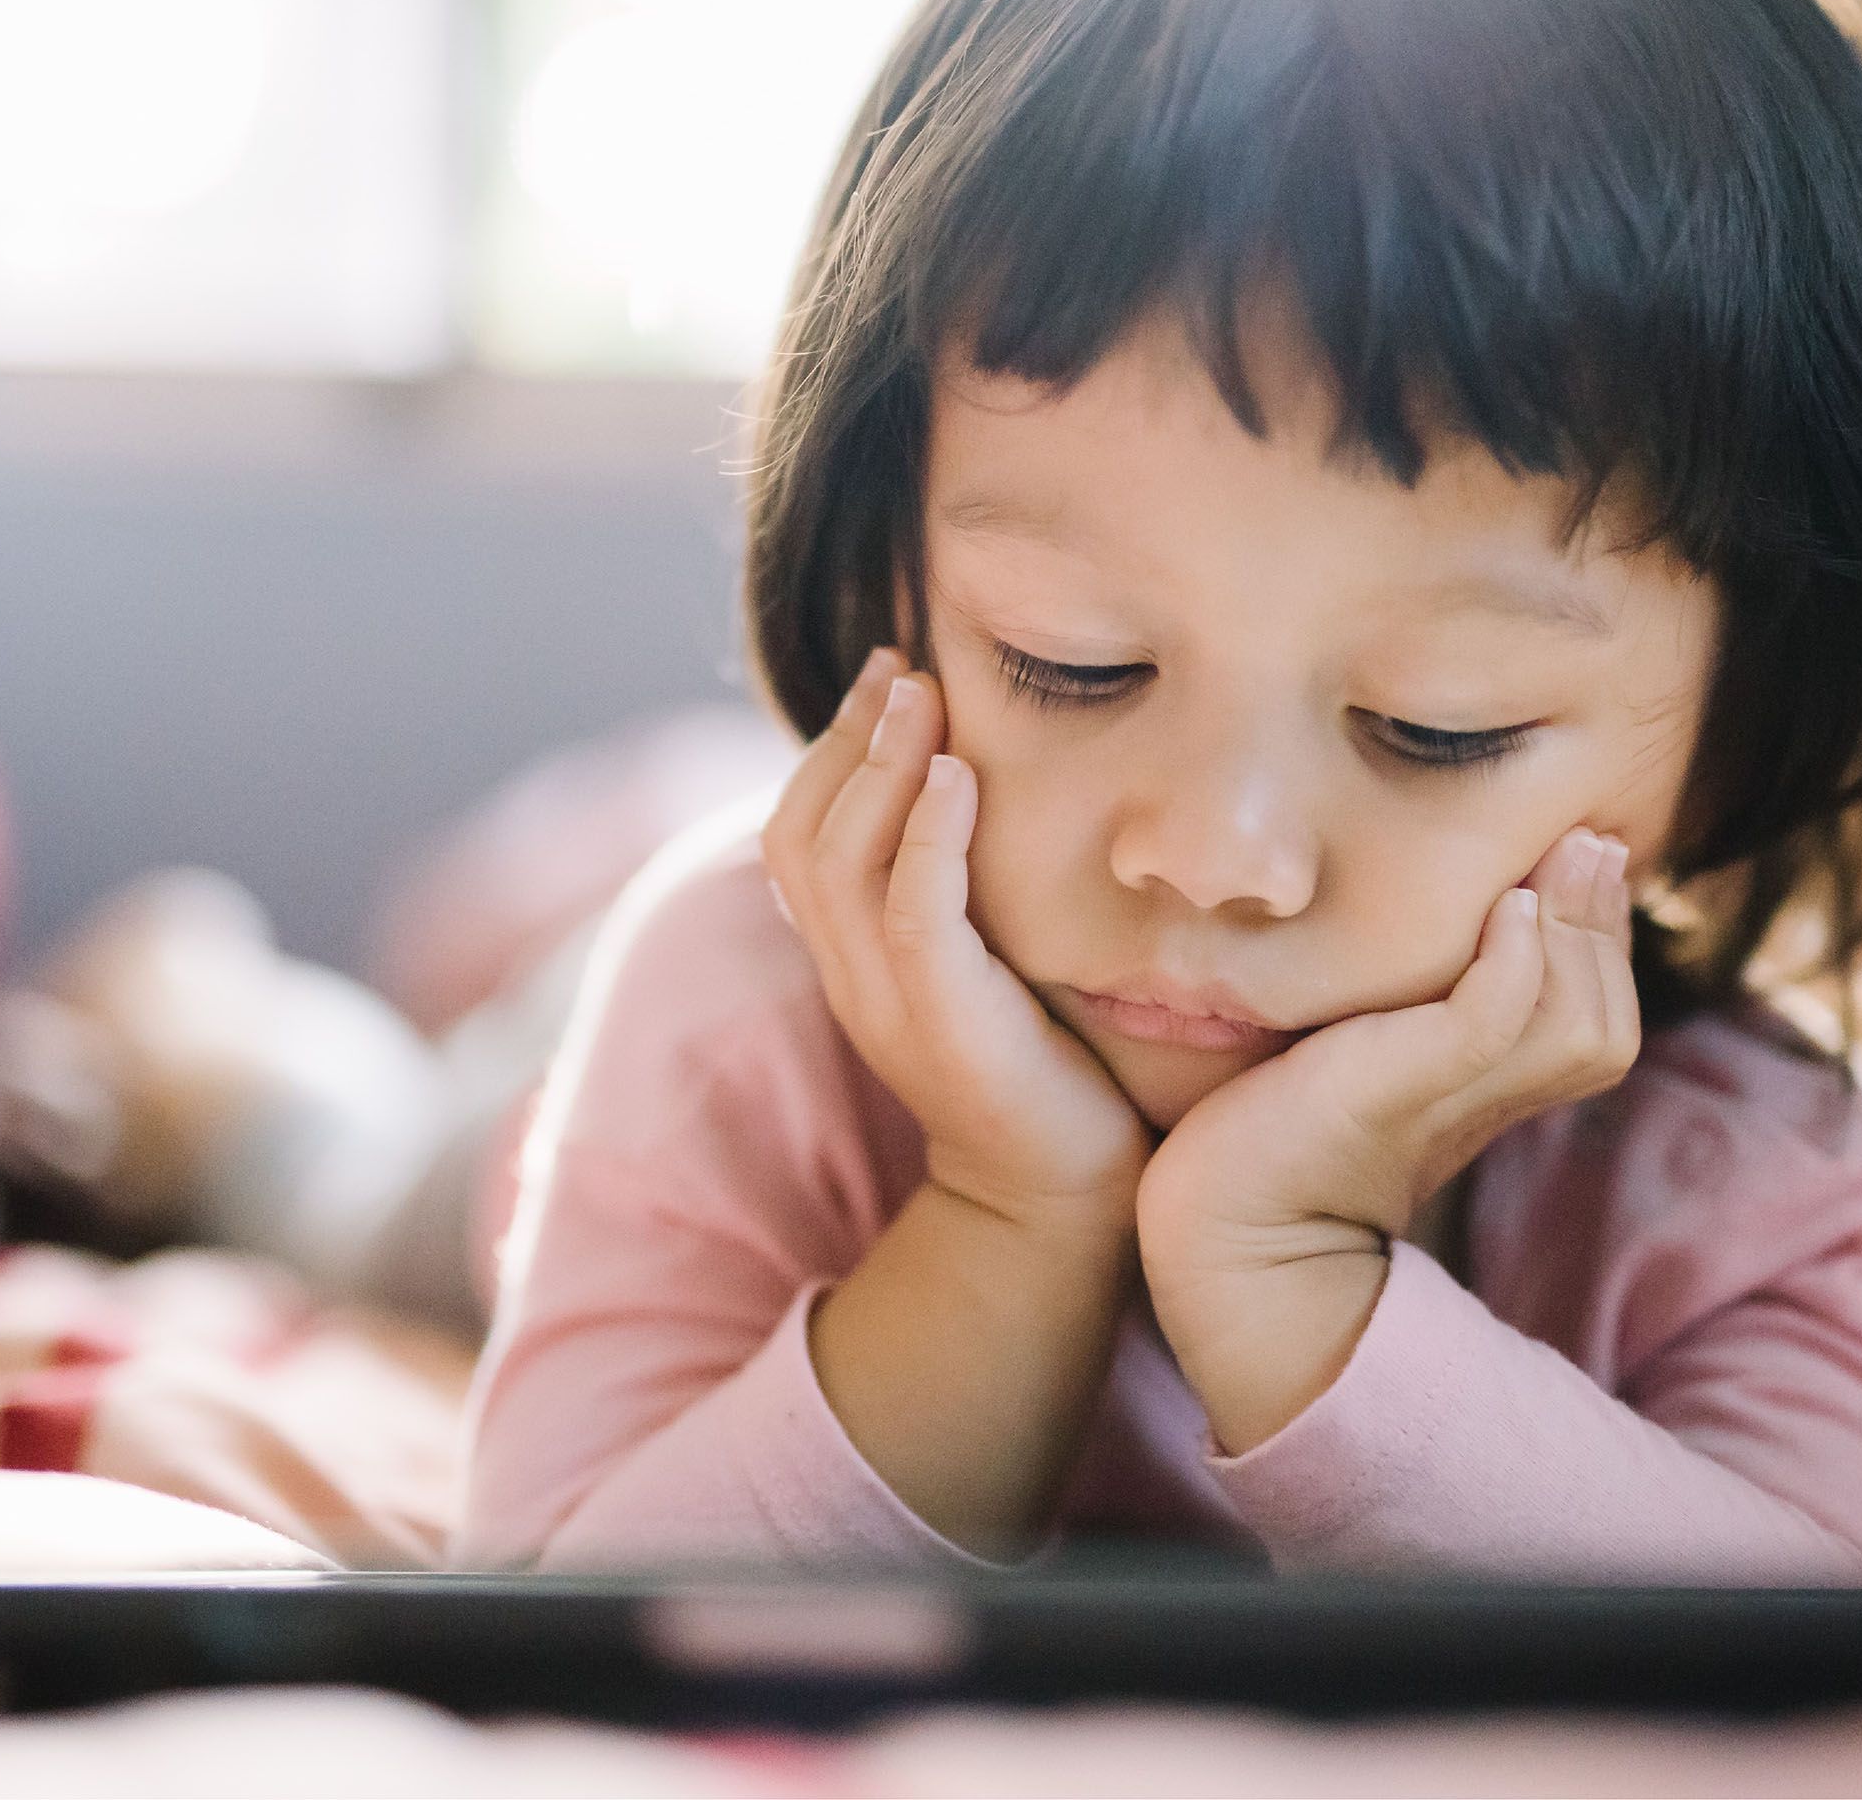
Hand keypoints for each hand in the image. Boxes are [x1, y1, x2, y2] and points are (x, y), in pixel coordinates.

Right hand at [762, 648, 1151, 1226]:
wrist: (1065, 1196)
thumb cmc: (1046, 1067)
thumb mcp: (986, 964)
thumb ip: (961, 894)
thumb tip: (983, 789)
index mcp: (852, 960)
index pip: (797, 836)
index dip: (831, 749)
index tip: (890, 676)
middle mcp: (851, 978)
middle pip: (801, 835)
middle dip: (848, 738)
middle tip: (904, 664)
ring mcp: (889, 1005)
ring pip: (843, 863)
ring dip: (883, 767)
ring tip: (924, 695)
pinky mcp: (945, 1025)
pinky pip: (913, 917)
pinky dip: (929, 839)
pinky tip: (962, 775)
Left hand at [1137, 826, 1636, 1451]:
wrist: (1224, 1228)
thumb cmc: (1273, 1125)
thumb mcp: (1362, 1047)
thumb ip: (1411, 998)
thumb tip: (1442, 911)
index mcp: (1489, 1091)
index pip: (1595, 1015)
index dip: (1604, 935)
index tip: (1587, 852)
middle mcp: (1487, 1099)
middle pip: (1602, 1022)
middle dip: (1605, 924)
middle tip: (1585, 839)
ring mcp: (1448, 1095)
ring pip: (1577, 1024)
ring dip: (1578, 931)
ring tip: (1554, 864)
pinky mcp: (1397, 1085)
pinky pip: (1492, 1022)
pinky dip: (1517, 963)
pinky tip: (1512, 910)